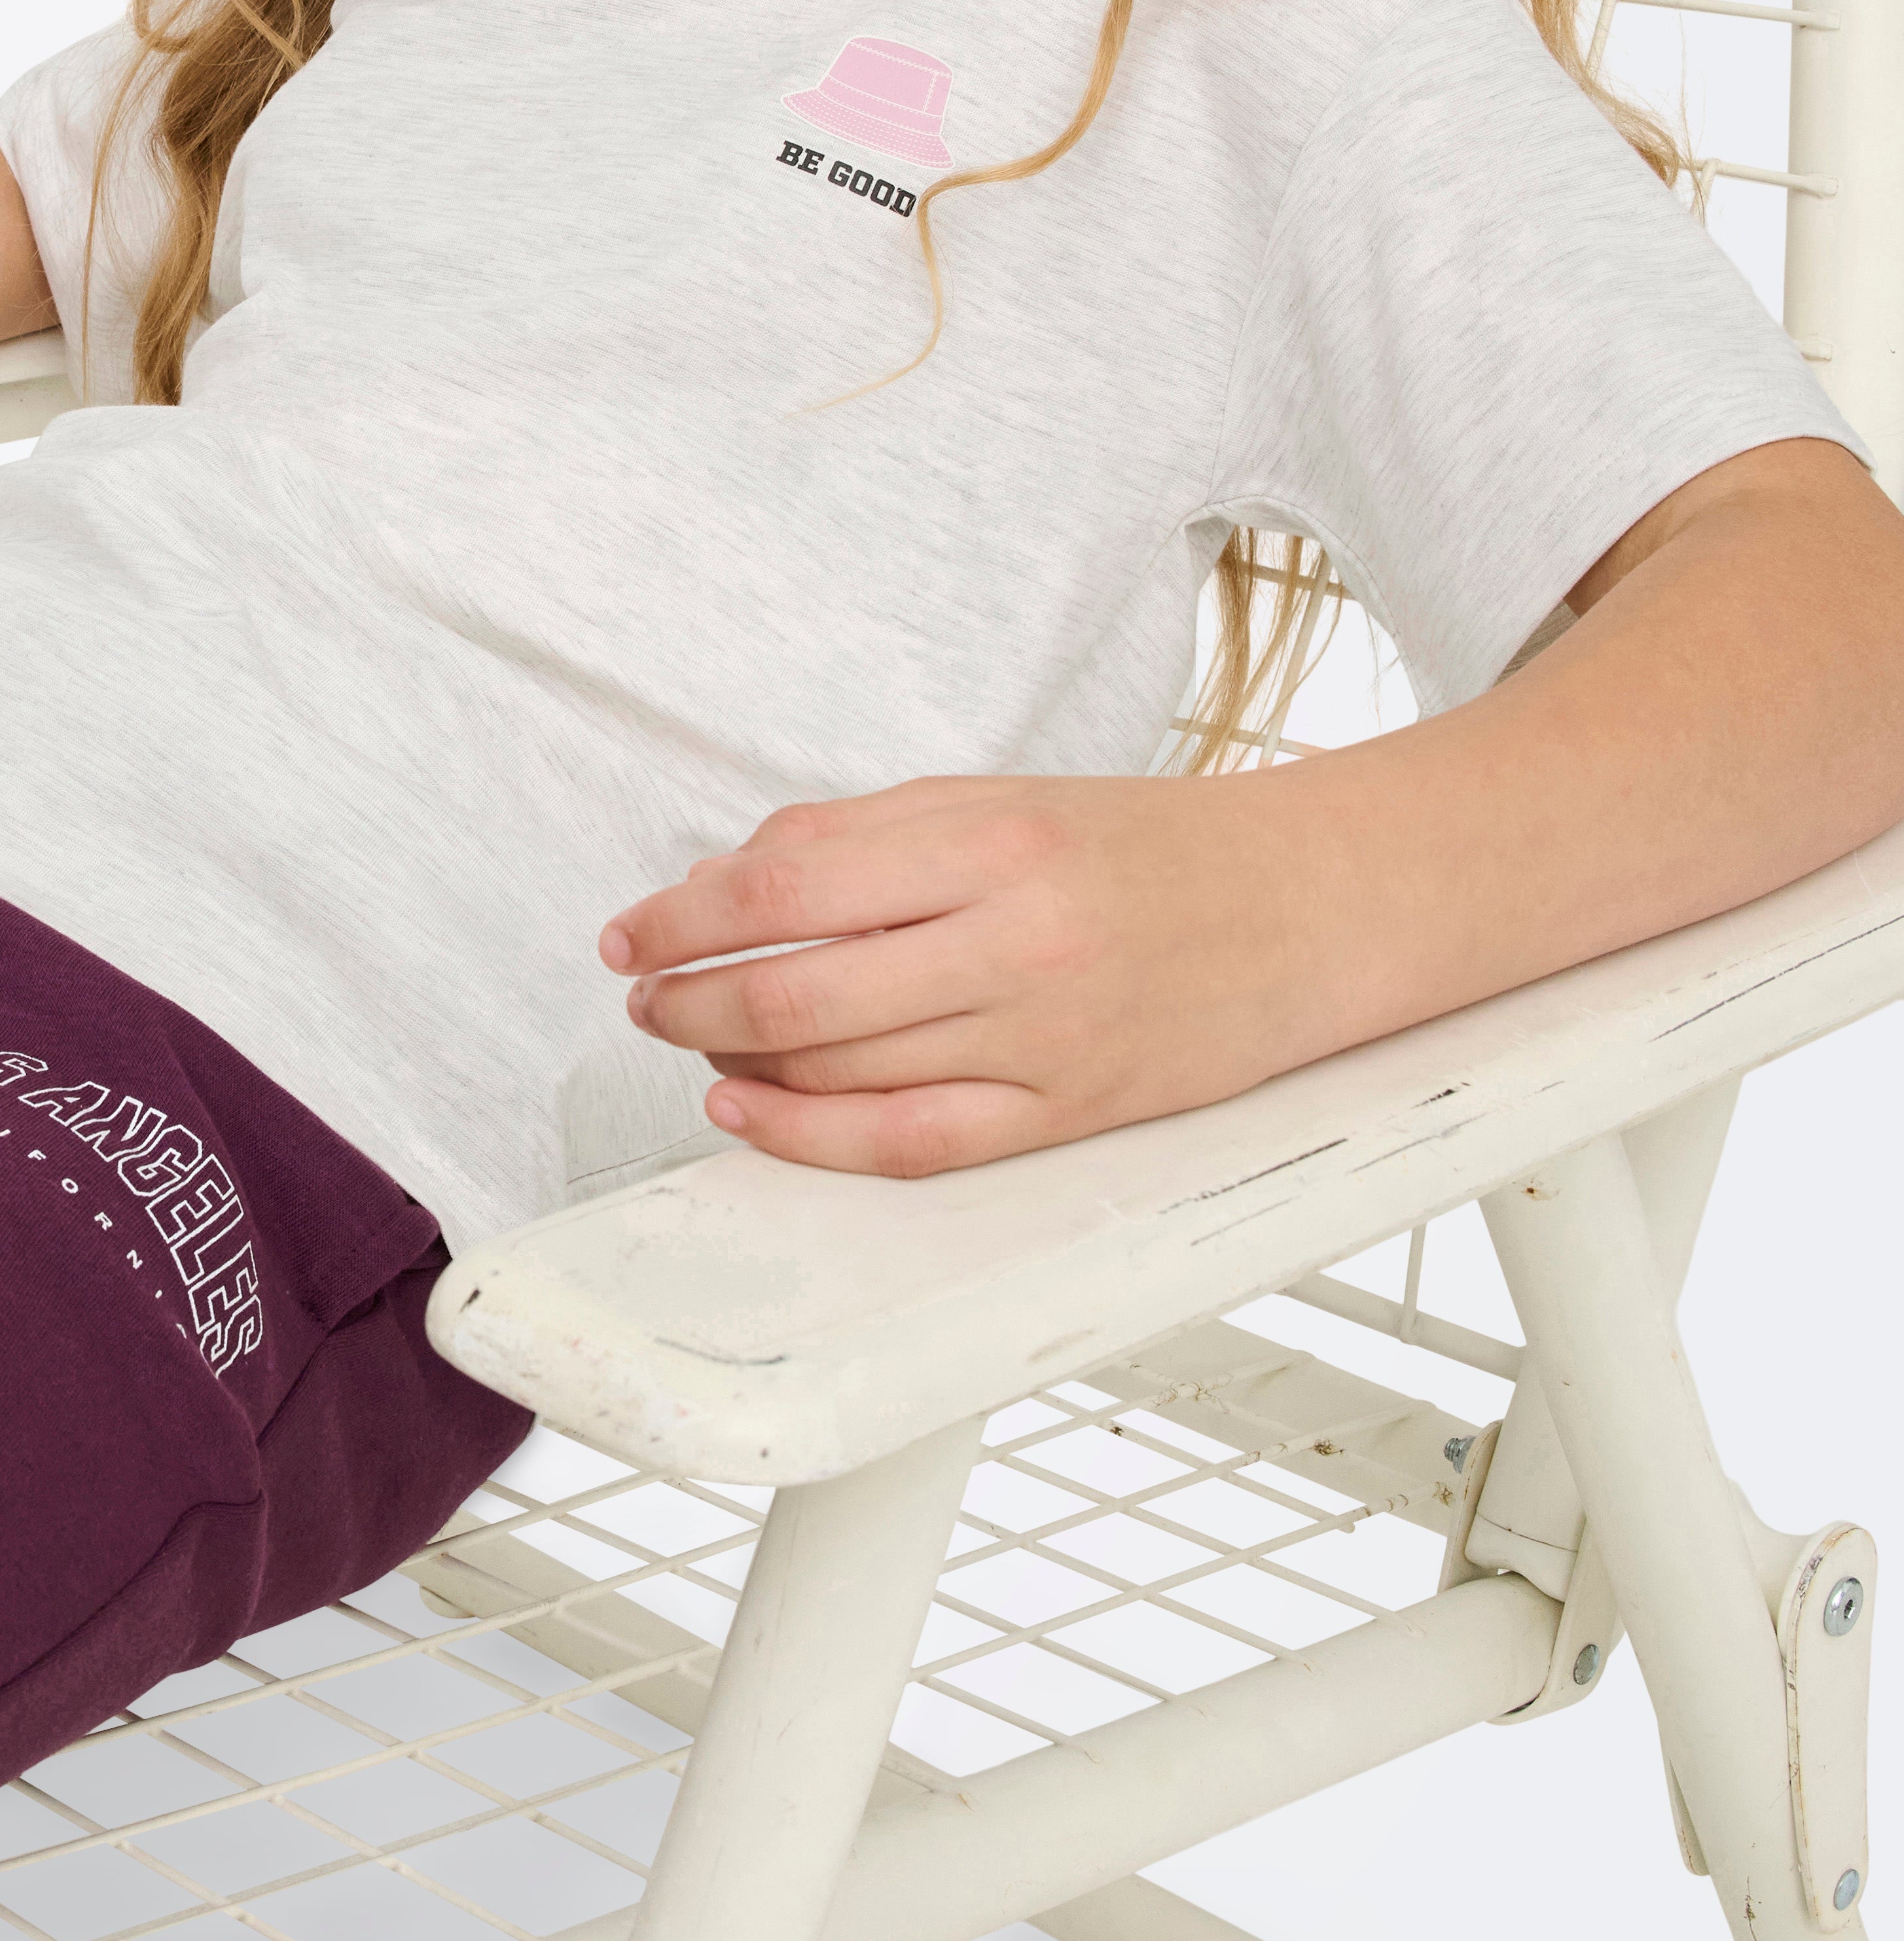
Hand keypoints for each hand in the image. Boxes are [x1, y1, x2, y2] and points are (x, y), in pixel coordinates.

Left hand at [596, 770, 1352, 1181]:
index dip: (684, 918)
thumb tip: (725, 881)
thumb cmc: (1144, 847)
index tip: (633, 933)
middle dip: (690, 998)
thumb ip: (862, 836)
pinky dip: (808, 1137)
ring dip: (736, 1060)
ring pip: (841, 1070)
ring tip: (692, 1038)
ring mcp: (1043, 1037)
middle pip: (798, 992)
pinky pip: (910, 1142)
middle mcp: (1015, 941)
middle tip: (645, 994)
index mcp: (991, 841)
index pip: (786, 887)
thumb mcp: (999, 798)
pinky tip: (747, 1112)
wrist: (1308, 905)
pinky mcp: (1068, 1112)